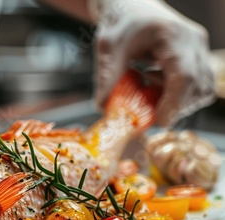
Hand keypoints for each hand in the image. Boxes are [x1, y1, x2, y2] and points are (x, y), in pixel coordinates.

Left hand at [90, 0, 215, 126]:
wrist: (132, 7)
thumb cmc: (120, 23)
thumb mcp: (108, 49)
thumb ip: (106, 77)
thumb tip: (103, 107)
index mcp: (171, 36)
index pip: (184, 76)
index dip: (174, 103)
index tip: (159, 121)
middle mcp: (193, 42)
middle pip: (198, 86)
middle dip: (174, 106)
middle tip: (147, 111)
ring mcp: (200, 50)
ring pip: (203, 89)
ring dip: (178, 101)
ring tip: (150, 88)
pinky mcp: (198, 58)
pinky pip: (199, 87)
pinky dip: (180, 95)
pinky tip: (158, 85)